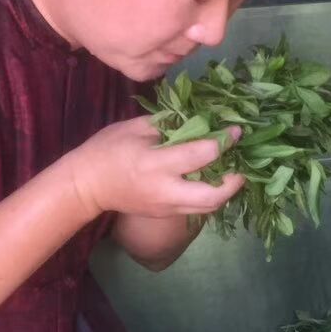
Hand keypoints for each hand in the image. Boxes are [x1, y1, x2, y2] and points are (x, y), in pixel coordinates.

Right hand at [66, 116, 244, 220]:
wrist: (86, 187)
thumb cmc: (107, 150)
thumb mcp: (134, 127)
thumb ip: (168, 123)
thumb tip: (198, 116)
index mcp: (156, 163)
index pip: (200, 155)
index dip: (223, 142)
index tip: (236, 130)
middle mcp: (165, 190)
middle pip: (212, 196)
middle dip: (235, 181)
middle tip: (244, 163)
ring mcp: (166, 206)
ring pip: (208, 208)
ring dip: (227, 192)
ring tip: (234, 172)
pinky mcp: (166, 214)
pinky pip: (197, 209)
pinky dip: (211, 196)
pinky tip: (215, 180)